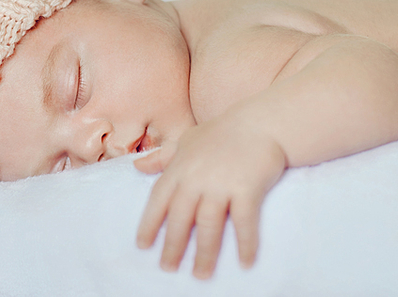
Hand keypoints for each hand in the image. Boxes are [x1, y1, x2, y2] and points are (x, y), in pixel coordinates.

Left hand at [134, 118, 285, 278]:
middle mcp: (196, 178)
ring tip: (201, 274)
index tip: (143, 245)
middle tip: (168, 268)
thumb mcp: (187, 141)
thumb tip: (137, 167)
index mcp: (179, 167)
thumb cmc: (222, 133)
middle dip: (173, 245)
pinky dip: (245, 243)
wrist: (261, 122)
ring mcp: (221, 184)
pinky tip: (245, 262)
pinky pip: (244, 222)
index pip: (158, 200)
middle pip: (180, 217)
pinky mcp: (247, 188)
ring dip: (205, 252)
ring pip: (208, 224)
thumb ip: (163, 157)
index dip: (150, 223)